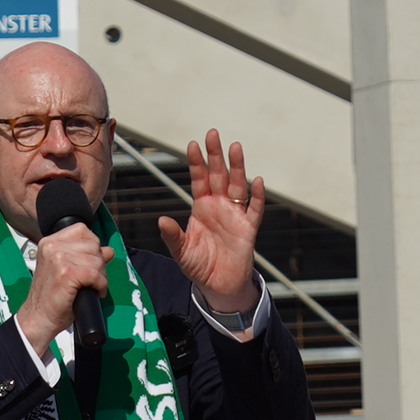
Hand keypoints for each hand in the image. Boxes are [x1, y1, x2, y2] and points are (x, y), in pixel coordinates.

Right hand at [15, 226, 108, 356]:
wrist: (38, 318)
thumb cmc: (51, 297)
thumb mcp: (66, 270)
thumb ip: (85, 256)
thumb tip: (108, 250)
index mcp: (49, 242)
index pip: (82, 230)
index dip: (92, 246)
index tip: (90, 262)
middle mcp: (52, 247)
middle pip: (93, 245)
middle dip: (99, 263)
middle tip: (92, 279)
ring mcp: (58, 259)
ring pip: (97, 260)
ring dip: (101, 276)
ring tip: (92, 287)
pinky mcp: (66, 274)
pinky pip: (96, 274)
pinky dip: (100, 285)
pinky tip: (95, 292)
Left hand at [158, 128, 264, 312]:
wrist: (219, 285)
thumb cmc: (199, 265)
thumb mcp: (181, 251)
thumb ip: (173, 236)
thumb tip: (161, 220)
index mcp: (202, 207)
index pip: (199, 179)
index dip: (196, 163)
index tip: (192, 144)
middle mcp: (219, 206)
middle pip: (218, 175)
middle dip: (216, 155)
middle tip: (213, 134)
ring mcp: (235, 215)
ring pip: (237, 186)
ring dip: (237, 167)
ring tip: (235, 147)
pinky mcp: (248, 229)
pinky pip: (254, 210)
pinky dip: (257, 196)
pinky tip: (257, 181)